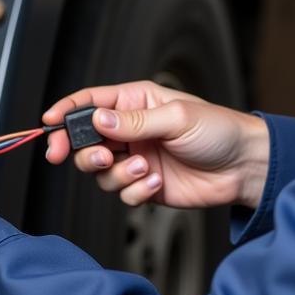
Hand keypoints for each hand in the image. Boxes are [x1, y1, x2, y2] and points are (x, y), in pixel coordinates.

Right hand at [43, 81, 268, 209]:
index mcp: (135, 102)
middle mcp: (130, 130)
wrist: (245, 168)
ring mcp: (135, 158)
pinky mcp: (144, 185)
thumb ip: (134, 122)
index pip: (90, 102)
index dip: (67, 111)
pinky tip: (156, 183)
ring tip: (144, 168)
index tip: (49, 123)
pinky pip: (122, 193)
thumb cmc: (219, 131)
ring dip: (118, 174)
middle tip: (96, 157)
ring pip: (100, 171)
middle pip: (86, 140)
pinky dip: (135, 191)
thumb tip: (99, 119)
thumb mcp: (177, 118)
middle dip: (83, 151)